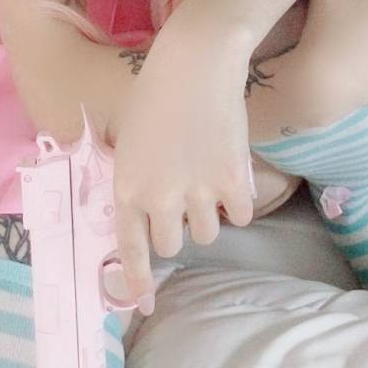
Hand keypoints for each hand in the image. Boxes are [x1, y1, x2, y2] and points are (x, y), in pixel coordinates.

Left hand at [106, 27, 256, 308]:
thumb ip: (136, 182)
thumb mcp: (127, 140)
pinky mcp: (232, 182)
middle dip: (178, 228)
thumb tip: (149, 213)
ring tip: (207, 177)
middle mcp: (159, 199)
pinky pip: (240, 215)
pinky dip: (238, 202)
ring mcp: (198, 193)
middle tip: (184, 200)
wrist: (195, 64)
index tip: (145, 303)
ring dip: (208, 214)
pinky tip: (230, 173)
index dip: (138, 279)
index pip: (131, 248)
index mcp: (127, 188)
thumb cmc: (154, 92)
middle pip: (173, 244)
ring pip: (208, 232)